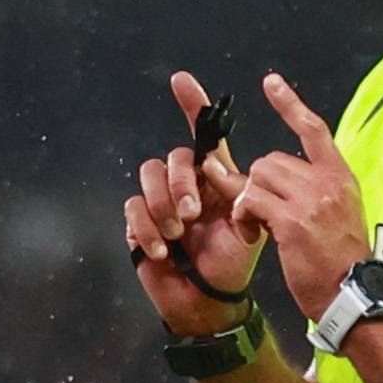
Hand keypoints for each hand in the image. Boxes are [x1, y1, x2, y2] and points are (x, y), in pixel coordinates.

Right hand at [123, 71, 263, 335]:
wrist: (210, 301)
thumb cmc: (232, 263)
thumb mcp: (249, 226)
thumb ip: (239, 194)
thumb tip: (213, 166)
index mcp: (216, 178)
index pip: (204, 135)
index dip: (193, 105)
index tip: (181, 80)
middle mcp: (186, 184)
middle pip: (175, 157)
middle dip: (181, 182)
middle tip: (193, 213)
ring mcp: (160, 204)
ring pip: (149, 176)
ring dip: (163, 204)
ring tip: (178, 234)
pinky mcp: (139, 224)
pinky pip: (133, 208)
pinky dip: (146, 229)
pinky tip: (162, 250)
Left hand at [232, 73, 368, 323]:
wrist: (351, 296)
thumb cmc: (341, 266)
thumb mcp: (338, 218)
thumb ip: (314, 193)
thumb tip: (278, 181)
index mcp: (341, 178)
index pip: (314, 130)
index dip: (290, 105)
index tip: (271, 83)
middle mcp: (328, 183)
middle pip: (272, 159)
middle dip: (257, 184)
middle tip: (257, 214)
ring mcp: (311, 200)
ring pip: (258, 177)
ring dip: (247, 201)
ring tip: (256, 227)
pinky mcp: (292, 220)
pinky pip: (250, 200)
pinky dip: (243, 215)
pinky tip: (253, 233)